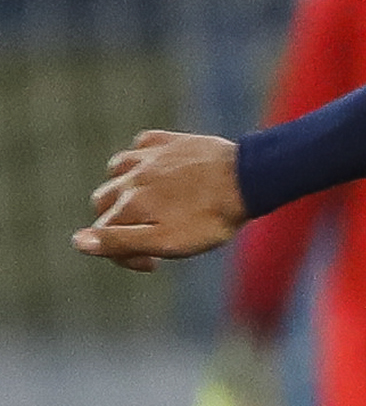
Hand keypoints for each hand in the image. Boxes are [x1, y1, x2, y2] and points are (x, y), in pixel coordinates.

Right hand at [77, 131, 246, 271]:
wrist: (246, 179)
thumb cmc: (209, 218)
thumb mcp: (166, 242)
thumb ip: (120, 242)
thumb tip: (77, 241)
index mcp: (128, 205)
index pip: (102, 233)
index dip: (123, 255)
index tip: (153, 264)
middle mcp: (129, 177)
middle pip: (104, 201)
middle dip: (119, 222)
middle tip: (153, 236)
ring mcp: (147, 156)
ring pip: (117, 171)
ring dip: (125, 189)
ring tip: (151, 205)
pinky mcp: (167, 141)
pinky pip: (140, 146)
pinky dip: (141, 159)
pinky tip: (156, 169)